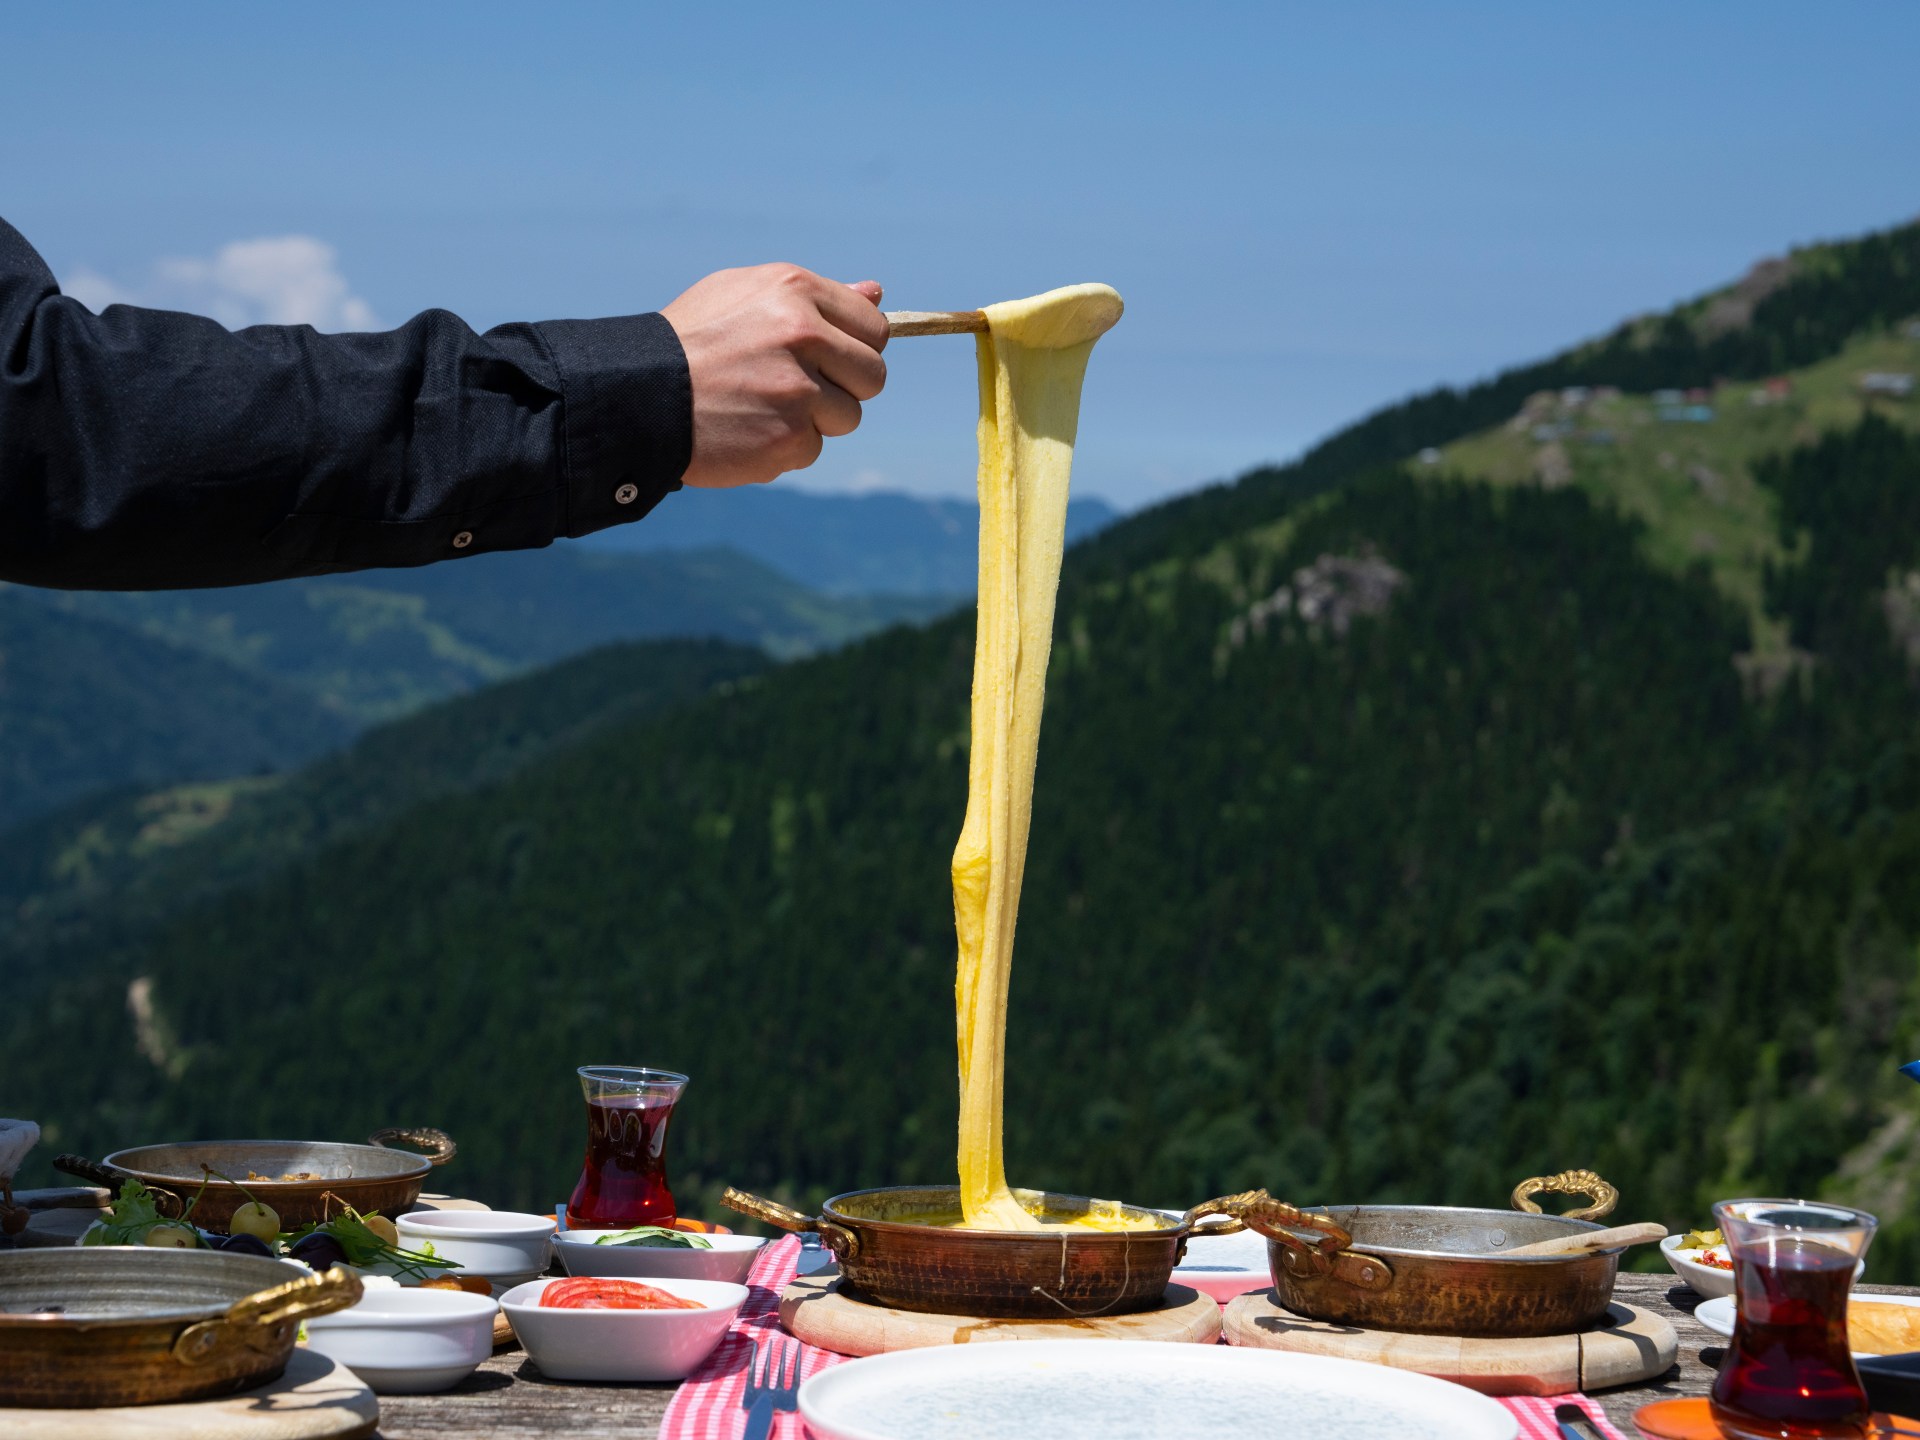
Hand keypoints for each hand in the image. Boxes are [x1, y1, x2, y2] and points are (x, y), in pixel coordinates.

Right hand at [661, 264, 887, 487]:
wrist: (637, 394)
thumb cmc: (691, 341)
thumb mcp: (744, 295)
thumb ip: (816, 298)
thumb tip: (878, 294)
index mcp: (796, 291)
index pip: (873, 327)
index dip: (855, 347)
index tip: (828, 358)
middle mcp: (803, 334)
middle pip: (872, 376)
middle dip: (843, 387)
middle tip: (795, 388)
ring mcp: (798, 389)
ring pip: (847, 417)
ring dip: (814, 421)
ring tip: (762, 408)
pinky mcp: (789, 437)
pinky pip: (812, 449)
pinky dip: (784, 448)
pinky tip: (747, 430)